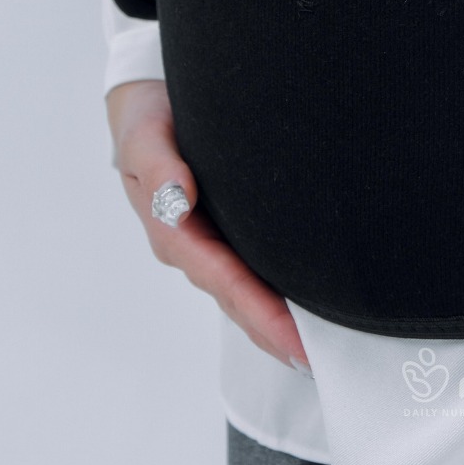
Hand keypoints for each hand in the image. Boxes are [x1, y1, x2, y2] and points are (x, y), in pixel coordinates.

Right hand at [105, 79, 309, 372]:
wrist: (150, 104)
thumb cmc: (149, 119)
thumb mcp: (146, 135)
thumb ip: (159, 166)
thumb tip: (178, 199)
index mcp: (173, 230)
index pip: (224, 279)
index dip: (258, 311)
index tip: (293, 339)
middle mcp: (193, 246)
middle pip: (237, 298)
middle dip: (273, 332)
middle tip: (316, 359)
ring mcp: (208, 244)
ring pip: (244, 292)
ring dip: (274, 323)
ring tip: (315, 350)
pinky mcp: (225, 232)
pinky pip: (250, 271)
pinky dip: (272, 295)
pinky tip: (301, 310)